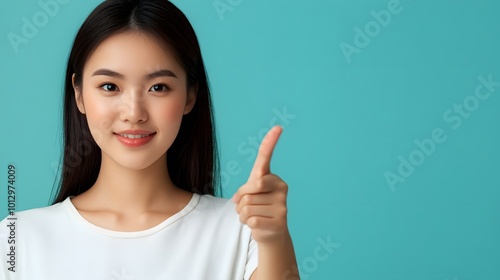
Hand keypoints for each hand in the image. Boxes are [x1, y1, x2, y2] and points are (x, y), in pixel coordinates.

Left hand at [232, 125, 288, 243]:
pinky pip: (250, 219)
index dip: (270, 142)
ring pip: (247, 205)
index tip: (277, 127)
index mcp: (274, 178)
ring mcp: (282, 205)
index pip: (268, 159)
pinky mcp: (279, 221)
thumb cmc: (258, 207)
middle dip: (242, 198)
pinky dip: (246, 222)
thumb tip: (241, 199)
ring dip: (243, 213)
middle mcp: (282, 188)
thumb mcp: (250, 194)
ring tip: (254, 215)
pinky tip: (256, 223)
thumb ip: (245, 190)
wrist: (270, 231)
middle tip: (247, 204)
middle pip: (250, 188)